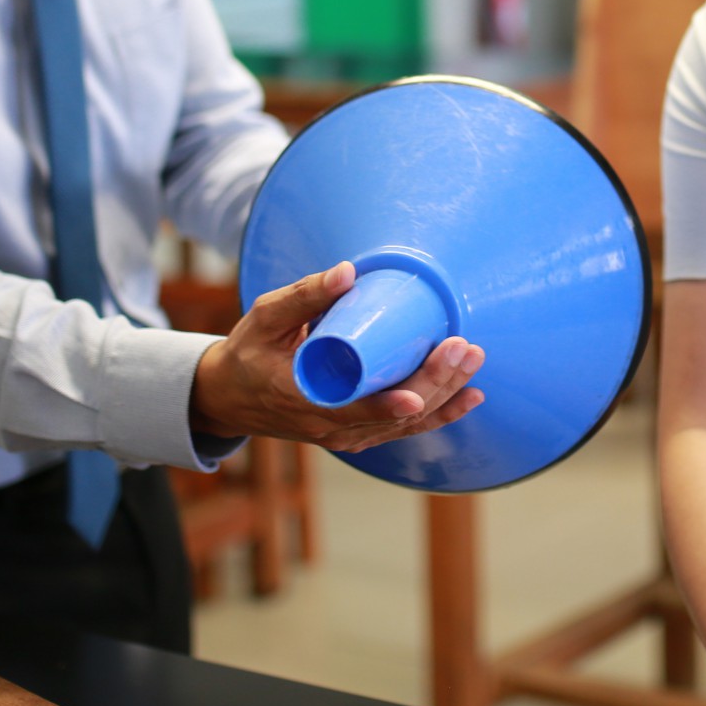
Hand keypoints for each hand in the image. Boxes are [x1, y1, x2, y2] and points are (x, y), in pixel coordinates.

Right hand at [188, 262, 485, 449]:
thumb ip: (306, 295)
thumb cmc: (248, 352)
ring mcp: (345, 434)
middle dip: (434, 384)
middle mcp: (328, 425)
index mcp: (301, 399)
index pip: (352, 411)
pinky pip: (403, 431)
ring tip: (473, 363)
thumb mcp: (266, 317)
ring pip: (404, 426)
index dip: (387, 406)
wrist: (231, 396)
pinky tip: (469, 397)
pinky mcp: (357, 433)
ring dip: (444, 395)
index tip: (418, 393)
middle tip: (464, 348)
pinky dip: (438, 415)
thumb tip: (349, 272)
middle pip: (392, 417)